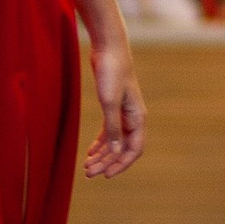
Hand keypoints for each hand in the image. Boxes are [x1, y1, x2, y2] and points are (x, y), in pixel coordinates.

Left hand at [84, 26, 145, 177]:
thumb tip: (116, 152)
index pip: (134, 149)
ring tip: (87, 166)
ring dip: (102, 155)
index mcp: (137, 118)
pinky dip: (100, 142)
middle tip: (89, 173)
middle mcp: (133, 118)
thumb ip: (113, 128)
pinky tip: (90, 152)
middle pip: (122, 148)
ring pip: (114, 141)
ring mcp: (123, 113)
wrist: (108, 48)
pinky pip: (108, 131)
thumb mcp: (110, 102)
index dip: (121, 164)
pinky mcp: (112, 106)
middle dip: (107, 162)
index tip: (106, 175)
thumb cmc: (112, 72)